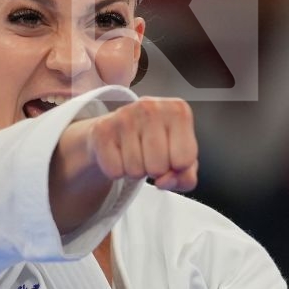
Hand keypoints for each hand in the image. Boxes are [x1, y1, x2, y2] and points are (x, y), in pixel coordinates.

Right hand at [79, 97, 198, 192]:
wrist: (117, 129)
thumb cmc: (156, 143)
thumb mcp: (181, 159)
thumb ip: (186, 177)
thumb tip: (164, 182)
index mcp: (178, 110)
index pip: (185, 160)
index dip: (177, 167)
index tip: (170, 154)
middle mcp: (152, 107)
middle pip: (159, 167)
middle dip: (155, 170)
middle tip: (149, 155)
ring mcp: (125, 115)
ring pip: (135, 171)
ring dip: (136, 171)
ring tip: (134, 152)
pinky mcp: (102, 129)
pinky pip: (114, 171)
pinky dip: (117, 171)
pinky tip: (119, 153)